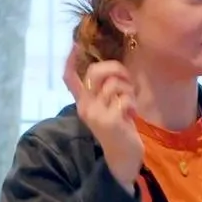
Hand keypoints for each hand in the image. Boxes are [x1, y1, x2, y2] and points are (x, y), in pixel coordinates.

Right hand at [64, 45, 143, 188]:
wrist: (124, 158)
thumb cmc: (119, 129)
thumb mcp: (109, 107)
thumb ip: (106, 91)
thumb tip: (109, 68)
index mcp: (83, 103)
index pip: (70, 78)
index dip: (71, 60)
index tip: (76, 43)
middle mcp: (85, 107)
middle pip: (95, 72)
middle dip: (115, 69)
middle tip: (126, 79)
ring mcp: (97, 114)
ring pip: (113, 84)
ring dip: (128, 89)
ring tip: (129, 103)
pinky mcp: (110, 120)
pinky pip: (124, 98)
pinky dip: (131, 102)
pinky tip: (131, 114)